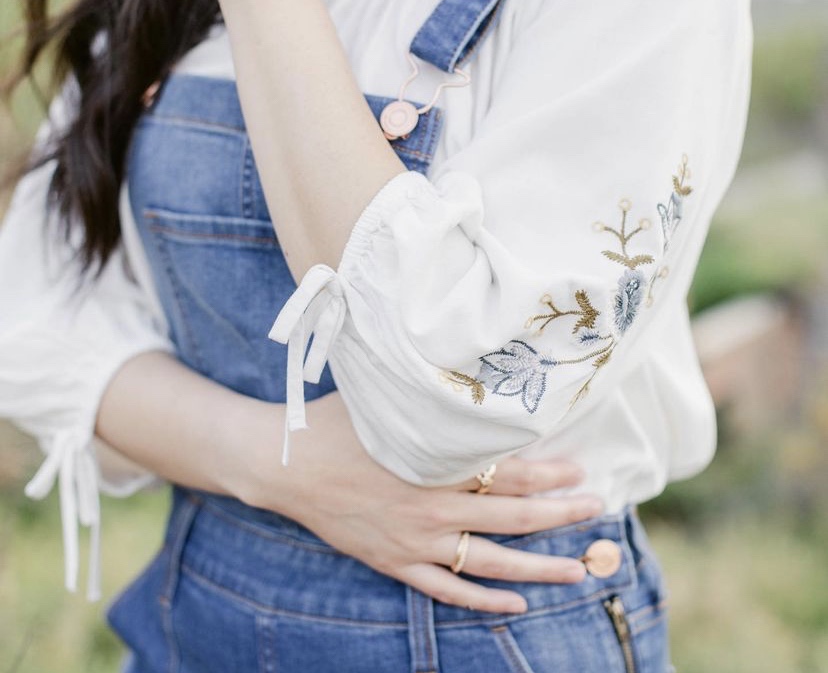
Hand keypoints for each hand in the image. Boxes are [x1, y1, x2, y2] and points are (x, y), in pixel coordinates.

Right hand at [241, 392, 601, 614]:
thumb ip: (428, 394)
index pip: (507, 474)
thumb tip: (468, 368)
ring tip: (577, 571)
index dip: (549, 474)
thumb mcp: (384, 398)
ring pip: (489, 563)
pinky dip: (482, 600)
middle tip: (596, 513)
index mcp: (433, 462)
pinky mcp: (395, 562)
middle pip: (511, 519)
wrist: (285, 464)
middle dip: (560, 517)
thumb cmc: (336, 422)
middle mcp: (431, 507)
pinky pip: (447, 589)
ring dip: (538, 568)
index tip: (582, 470)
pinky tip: (515, 603)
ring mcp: (414, 541)